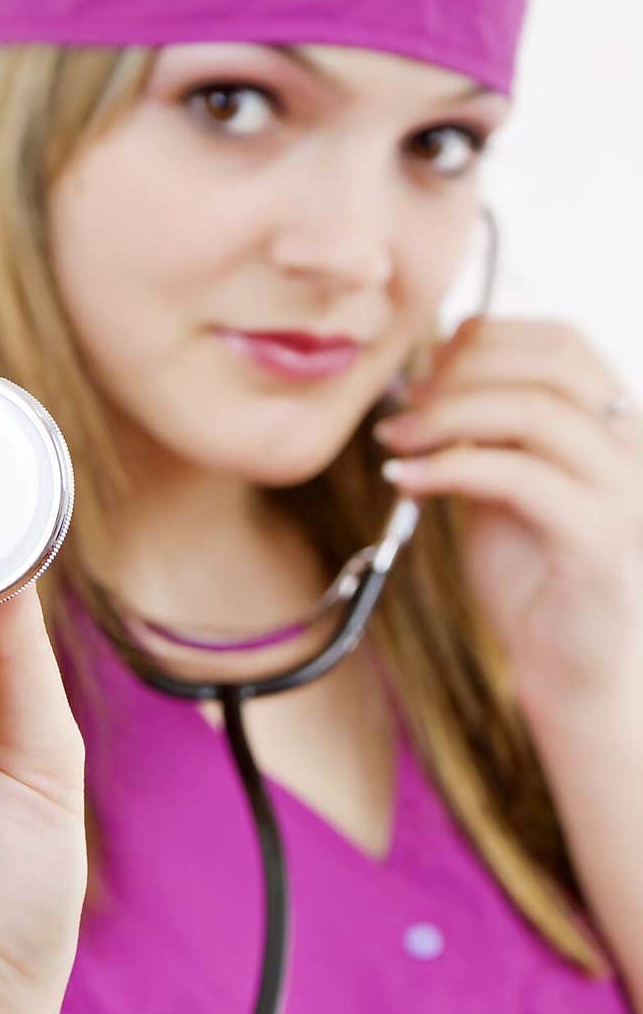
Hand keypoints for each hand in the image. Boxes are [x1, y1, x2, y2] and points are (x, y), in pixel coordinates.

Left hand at [373, 316, 642, 727]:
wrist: (571, 673)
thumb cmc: (535, 578)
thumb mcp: (502, 484)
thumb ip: (483, 431)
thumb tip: (427, 376)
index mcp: (616, 425)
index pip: (562, 342)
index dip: (485, 339)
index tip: (423, 369)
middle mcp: (635, 447)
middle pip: (549, 364)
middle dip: (461, 372)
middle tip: (402, 405)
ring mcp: (626, 492)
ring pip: (535, 412)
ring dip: (448, 415)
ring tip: (395, 439)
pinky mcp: (599, 540)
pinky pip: (519, 476)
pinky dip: (451, 467)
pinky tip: (407, 479)